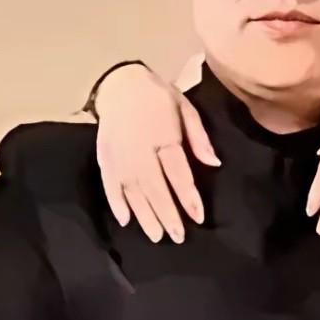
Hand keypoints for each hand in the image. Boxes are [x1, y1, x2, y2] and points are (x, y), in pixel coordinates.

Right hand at [95, 64, 219, 241]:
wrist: (120, 82)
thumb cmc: (158, 96)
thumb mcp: (185, 108)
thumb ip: (199, 138)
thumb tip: (214, 163)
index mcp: (162, 136)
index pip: (177, 173)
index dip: (188, 197)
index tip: (198, 217)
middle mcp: (139, 150)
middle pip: (155, 189)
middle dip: (167, 215)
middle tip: (178, 237)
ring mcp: (120, 156)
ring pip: (133, 192)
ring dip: (145, 216)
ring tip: (156, 236)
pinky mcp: (105, 159)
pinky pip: (110, 185)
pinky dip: (117, 204)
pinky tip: (126, 220)